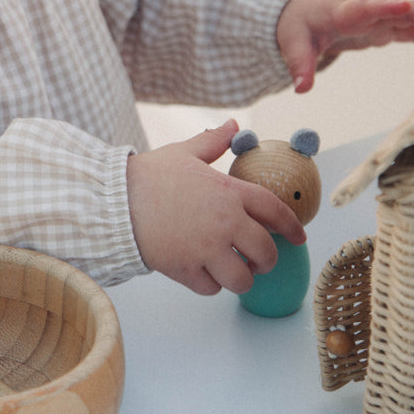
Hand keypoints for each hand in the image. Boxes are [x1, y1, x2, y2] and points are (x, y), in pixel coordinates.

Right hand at [126, 120, 305, 295]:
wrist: (113, 200)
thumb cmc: (148, 175)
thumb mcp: (184, 152)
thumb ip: (212, 141)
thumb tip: (232, 124)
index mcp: (229, 192)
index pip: (275, 211)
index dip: (292, 227)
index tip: (299, 237)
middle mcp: (224, 222)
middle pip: (265, 252)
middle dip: (267, 260)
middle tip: (258, 261)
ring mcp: (206, 248)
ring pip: (242, 279)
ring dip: (242, 279)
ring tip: (233, 272)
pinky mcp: (185, 269)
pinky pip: (211, 289)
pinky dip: (211, 285)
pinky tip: (203, 274)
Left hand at [277, 0, 413, 93]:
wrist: (305, 8)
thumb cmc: (300, 22)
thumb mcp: (293, 43)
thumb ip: (300, 65)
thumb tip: (301, 88)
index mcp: (344, 13)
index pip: (367, 7)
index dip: (387, 6)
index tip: (405, 6)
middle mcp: (369, 11)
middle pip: (403, 11)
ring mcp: (382, 16)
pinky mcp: (389, 26)